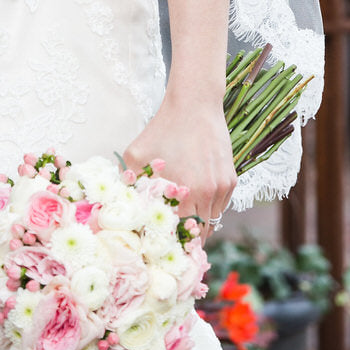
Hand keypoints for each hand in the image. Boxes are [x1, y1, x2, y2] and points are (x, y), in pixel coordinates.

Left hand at [123, 94, 235, 243]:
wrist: (195, 104)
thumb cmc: (163, 128)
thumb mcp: (136, 154)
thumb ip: (127, 183)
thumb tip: (119, 207)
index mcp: (185, 193)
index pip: (181, 234)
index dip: (172, 242)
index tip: (163, 245)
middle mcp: (207, 194)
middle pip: (199, 233)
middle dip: (186, 238)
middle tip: (173, 240)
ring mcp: (222, 187)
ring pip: (213, 220)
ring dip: (200, 223)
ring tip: (184, 222)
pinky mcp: (231, 179)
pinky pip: (221, 205)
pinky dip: (210, 208)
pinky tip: (196, 200)